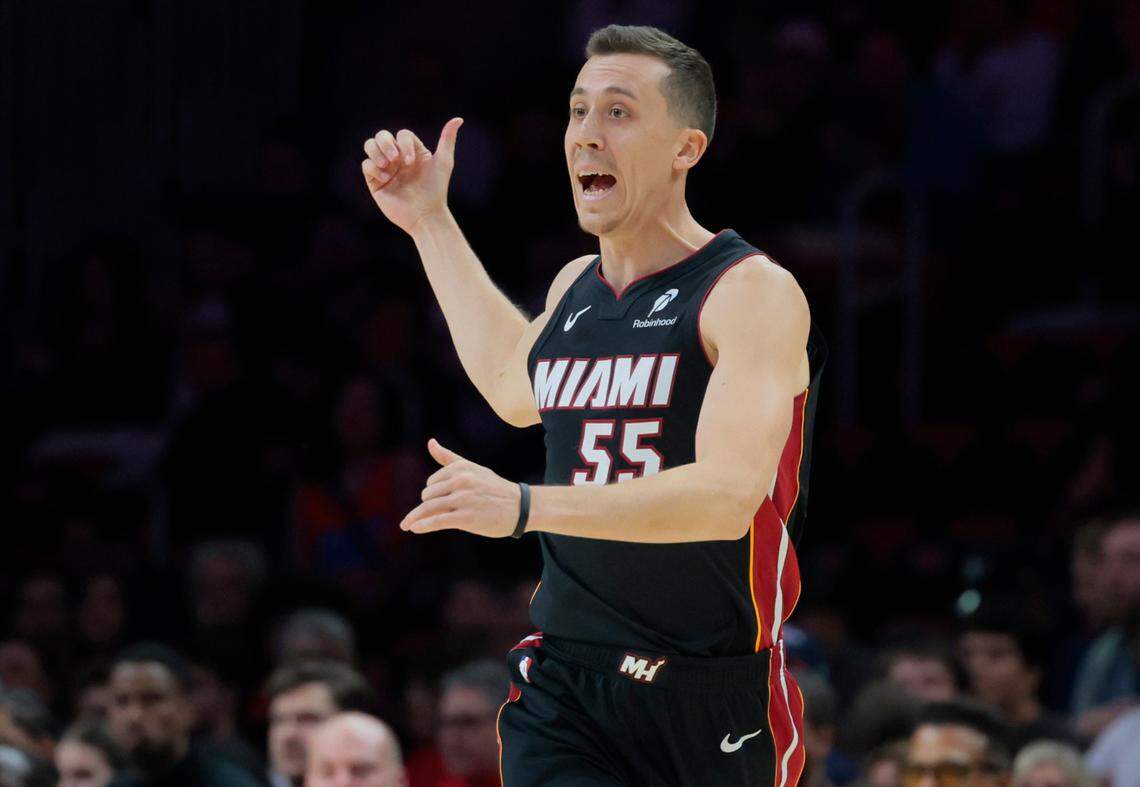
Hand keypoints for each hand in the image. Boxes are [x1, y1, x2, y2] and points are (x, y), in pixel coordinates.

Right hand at [361, 117, 462, 234]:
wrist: (425, 215)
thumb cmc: (436, 190)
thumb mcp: (444, 162)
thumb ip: (447, 139)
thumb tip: (458, 119)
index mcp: (412, 151)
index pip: (402, 134)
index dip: (404, 144)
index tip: (411, 162)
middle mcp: (397, 158)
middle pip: (382, 136)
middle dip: (386, 143)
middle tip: (395, 160)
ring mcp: (385, 169)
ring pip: (370, 146)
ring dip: (376, 151)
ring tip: (386, 165)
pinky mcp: (375, 181)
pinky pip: (365, 165)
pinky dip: (372, 168)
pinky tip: (385, 178)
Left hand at [401, 438, 520, 536]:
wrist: (520, 507)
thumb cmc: (494, 488)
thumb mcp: (472, 468)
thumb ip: (448, 457)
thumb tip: (430, 442)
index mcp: (461, 468)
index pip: (432, 483)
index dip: (432, 494)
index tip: (437, 502)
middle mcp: (461, 481)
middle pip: (428, 496)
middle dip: (426, 506)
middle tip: (429, 515)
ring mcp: (463, 500)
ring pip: (430, 509)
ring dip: (415, 518)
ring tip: (406, 525)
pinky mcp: (466, 518)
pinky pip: (438, 521)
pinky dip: (423, 525)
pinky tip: (414, 529)